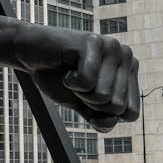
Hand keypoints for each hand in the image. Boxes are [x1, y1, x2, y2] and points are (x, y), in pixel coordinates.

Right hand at [18, 27, 139, 131]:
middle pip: (117, 107)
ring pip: (103, 96)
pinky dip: (70, 82)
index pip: (131, 113)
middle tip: (78, 83)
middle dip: (91, 102)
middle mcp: (127, 56)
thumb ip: (101, 119)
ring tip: (72, 73)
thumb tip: (113, 120)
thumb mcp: (83, 106)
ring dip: (79, 92)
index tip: (90, 95)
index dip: (104, 113)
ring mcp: (111, 46)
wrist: (30, 55)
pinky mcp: (93, 41)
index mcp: (130, 72)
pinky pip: (87, 82)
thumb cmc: (59, 79)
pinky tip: (65, 66)